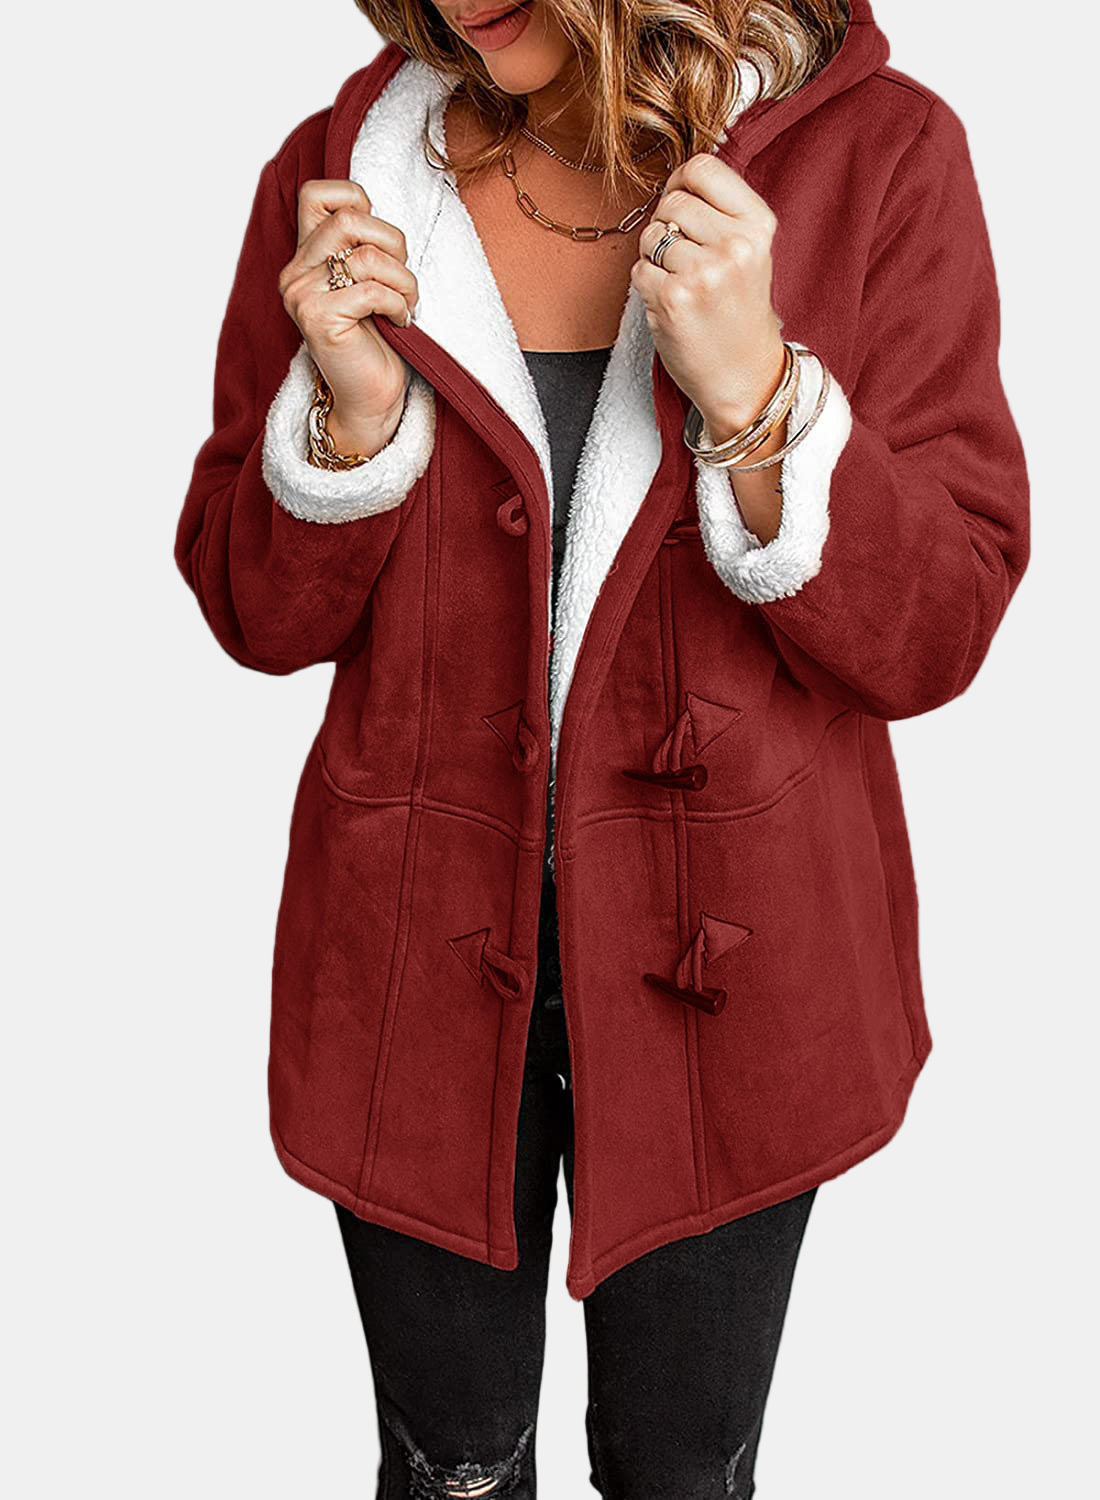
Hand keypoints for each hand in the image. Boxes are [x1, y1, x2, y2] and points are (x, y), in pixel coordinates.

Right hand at [277, 180, 419, 453]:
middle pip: (350, 219)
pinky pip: (372, 290)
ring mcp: (302, 296)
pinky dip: (398, 304)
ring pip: (366, 256)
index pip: (317, 193)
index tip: (379, 243)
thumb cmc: (376, 340)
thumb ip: (361, 244)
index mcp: (304, 257)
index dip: (357, 201)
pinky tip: (401, 322)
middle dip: (393, 244)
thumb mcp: (367, 281)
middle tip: (402, 279)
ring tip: (406, 303)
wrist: (369, 399)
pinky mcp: (318, 320)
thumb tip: (374, 206)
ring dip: (403, 280)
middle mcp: (295, 273)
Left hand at [630, 153, 785, 440]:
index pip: (703, 168)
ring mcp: (703, 273)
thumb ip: (720, 211)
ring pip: (652, 236)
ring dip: (654, 258)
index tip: (681, 204)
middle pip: (673, 202)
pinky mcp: (673, 299)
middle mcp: (735, 245)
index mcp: (757, 225)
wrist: (744, 375)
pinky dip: (647, 286)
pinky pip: (639, 270)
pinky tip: (671, 304)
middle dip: (666, 226)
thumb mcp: (749, 251)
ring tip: (681, 283)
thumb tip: (676, 178)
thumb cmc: (740, 312)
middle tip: (683, 259)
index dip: (681, 182)